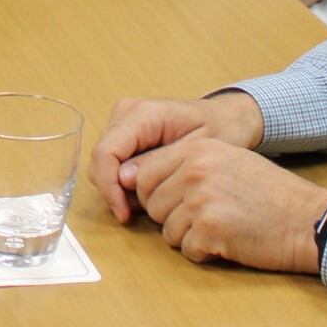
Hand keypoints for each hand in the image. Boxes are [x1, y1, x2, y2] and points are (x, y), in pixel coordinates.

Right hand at [91, 92, 264, 223]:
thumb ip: (159, 163)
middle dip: (115, 191)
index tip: (124, 213)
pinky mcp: (124, 135)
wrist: (226, 117)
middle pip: (100, 160)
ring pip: (102, 165)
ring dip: (120, 189)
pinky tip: (150, 192)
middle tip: (143, 212)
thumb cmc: (219, 130)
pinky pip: (112, 165)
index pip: (106, 151)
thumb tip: (124, 180)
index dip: (109, 186)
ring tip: (152, 201)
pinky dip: (125, 184)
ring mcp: (122, 123)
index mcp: (142, 113)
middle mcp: (125, 114)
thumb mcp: (196, 150)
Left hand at [125, 134, 326, 274]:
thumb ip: (188, 166)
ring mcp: (201, 199)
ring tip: (221, 228)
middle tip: (204, 220)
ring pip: (166, 230)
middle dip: (171, 218)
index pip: (146, 173)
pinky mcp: (209, 229)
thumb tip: (138, 180)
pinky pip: (187, 249)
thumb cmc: (271, 195)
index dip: (156, 195)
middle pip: (152, 204)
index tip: (175, 205)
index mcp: (198, 149)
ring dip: (189, 237)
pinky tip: (229, 241)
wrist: (308, 219)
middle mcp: (196, 169)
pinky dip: (204, 253)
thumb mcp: (229, 161)